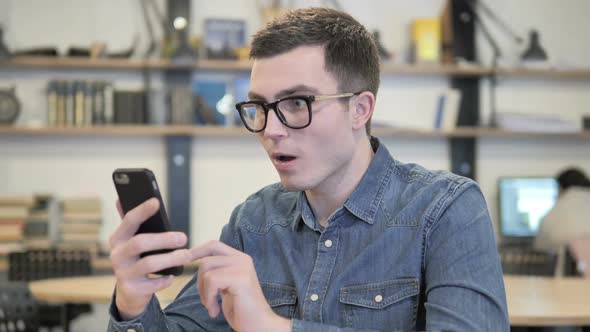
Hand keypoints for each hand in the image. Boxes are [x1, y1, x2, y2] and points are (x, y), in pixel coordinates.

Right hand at [109, 198, 191, 319]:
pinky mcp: (132, 289)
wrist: (130, 291)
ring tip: (186, 255)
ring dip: (171, 259)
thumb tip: (120, 198)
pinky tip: (172, 276)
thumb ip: (130, 222)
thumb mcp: (131, 240)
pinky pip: (153, 284)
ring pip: (149, 264)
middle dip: (164, 239)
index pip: (129, 221)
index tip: (156, 201)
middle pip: (140, 243)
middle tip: (183, 237)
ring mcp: (123, 273)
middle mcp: (117, 255)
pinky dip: (165, 280)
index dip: (142, 210)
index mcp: (118, 238)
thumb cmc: (136, 258)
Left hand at [191, 240, 291, 331]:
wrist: (258, 325)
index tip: (185, 259)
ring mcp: (242, 267)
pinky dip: (209, 298)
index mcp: (239, 258)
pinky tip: (215, 310)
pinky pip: (212, 281)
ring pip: (207, 270)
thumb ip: (217, 272)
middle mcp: (242, 259)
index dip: (197, 250)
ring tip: (212, 306)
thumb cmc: (241, 308)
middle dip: (199, 281)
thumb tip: (195, 261)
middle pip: (206, 259)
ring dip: (204, 292)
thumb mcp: (226, 285)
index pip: (214, 245)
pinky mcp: (240, 278)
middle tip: (205, 299)